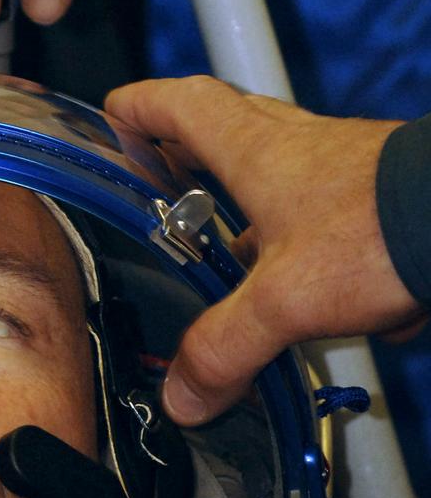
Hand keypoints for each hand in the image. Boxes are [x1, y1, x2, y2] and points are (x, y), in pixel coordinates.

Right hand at [105, 77, 427, 424]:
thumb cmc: (381, 229)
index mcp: (254, 151)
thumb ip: (224, 348)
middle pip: (228, 123)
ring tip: (231, 246)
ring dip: (249, 196)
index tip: (116, 113)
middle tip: (164, 167)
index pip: (182, 105)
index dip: (142, 106)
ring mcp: (341, 166)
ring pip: (280, 167)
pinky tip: (311, 286)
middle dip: (189, 142)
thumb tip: (184, 392)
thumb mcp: (283, 300)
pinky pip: (327, 206)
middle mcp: (296, 147)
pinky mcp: (378, 194)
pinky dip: (306, 235)